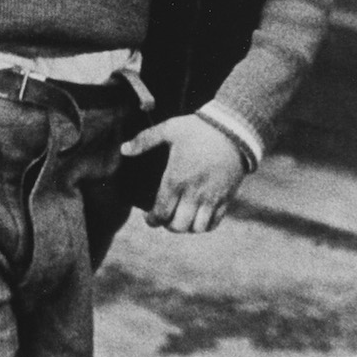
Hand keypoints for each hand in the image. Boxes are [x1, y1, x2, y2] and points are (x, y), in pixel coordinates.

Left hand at [121, 113, 246, 232]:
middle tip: (166, 217)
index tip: (149, 217)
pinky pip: (214, 223)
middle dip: (168, 225)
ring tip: (182, 219)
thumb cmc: (198, 128)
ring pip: (197, 228)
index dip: (152, 220)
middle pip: (178, 226)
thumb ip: (144, 140)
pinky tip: (199, 217)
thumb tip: (123, 149)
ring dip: (187, 227)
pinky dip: (205, 225)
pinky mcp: (226, 198)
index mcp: (176, 180)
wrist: (233, 128)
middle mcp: (193, 193)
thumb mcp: (169, 129)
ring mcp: (211, 198)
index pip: (161, 213)